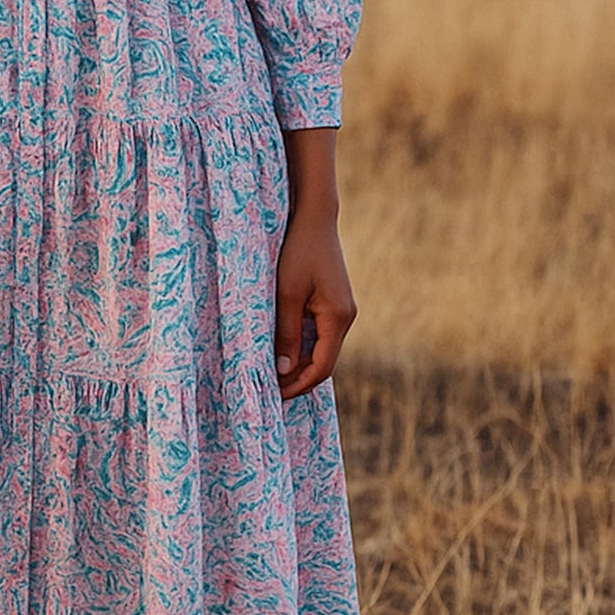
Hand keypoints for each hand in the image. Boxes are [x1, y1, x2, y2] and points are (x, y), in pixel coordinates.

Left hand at [273, 205, 355, 400]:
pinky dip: (302, 346)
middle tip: (268, 390)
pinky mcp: (334, 302)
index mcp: (338, 318)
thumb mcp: (287, 295)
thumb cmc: (298, 252)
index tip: (274, 395)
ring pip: (321, 348)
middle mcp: (346, 317)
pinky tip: (282, 349)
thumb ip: (286, 334)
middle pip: (323, 361)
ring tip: (271, 372)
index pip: (321, 367)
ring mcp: (342, 310)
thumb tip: (283, 370)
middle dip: (297, 378)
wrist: (313, 219)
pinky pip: (319, 333)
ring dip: (298, 362)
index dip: (298, 385)